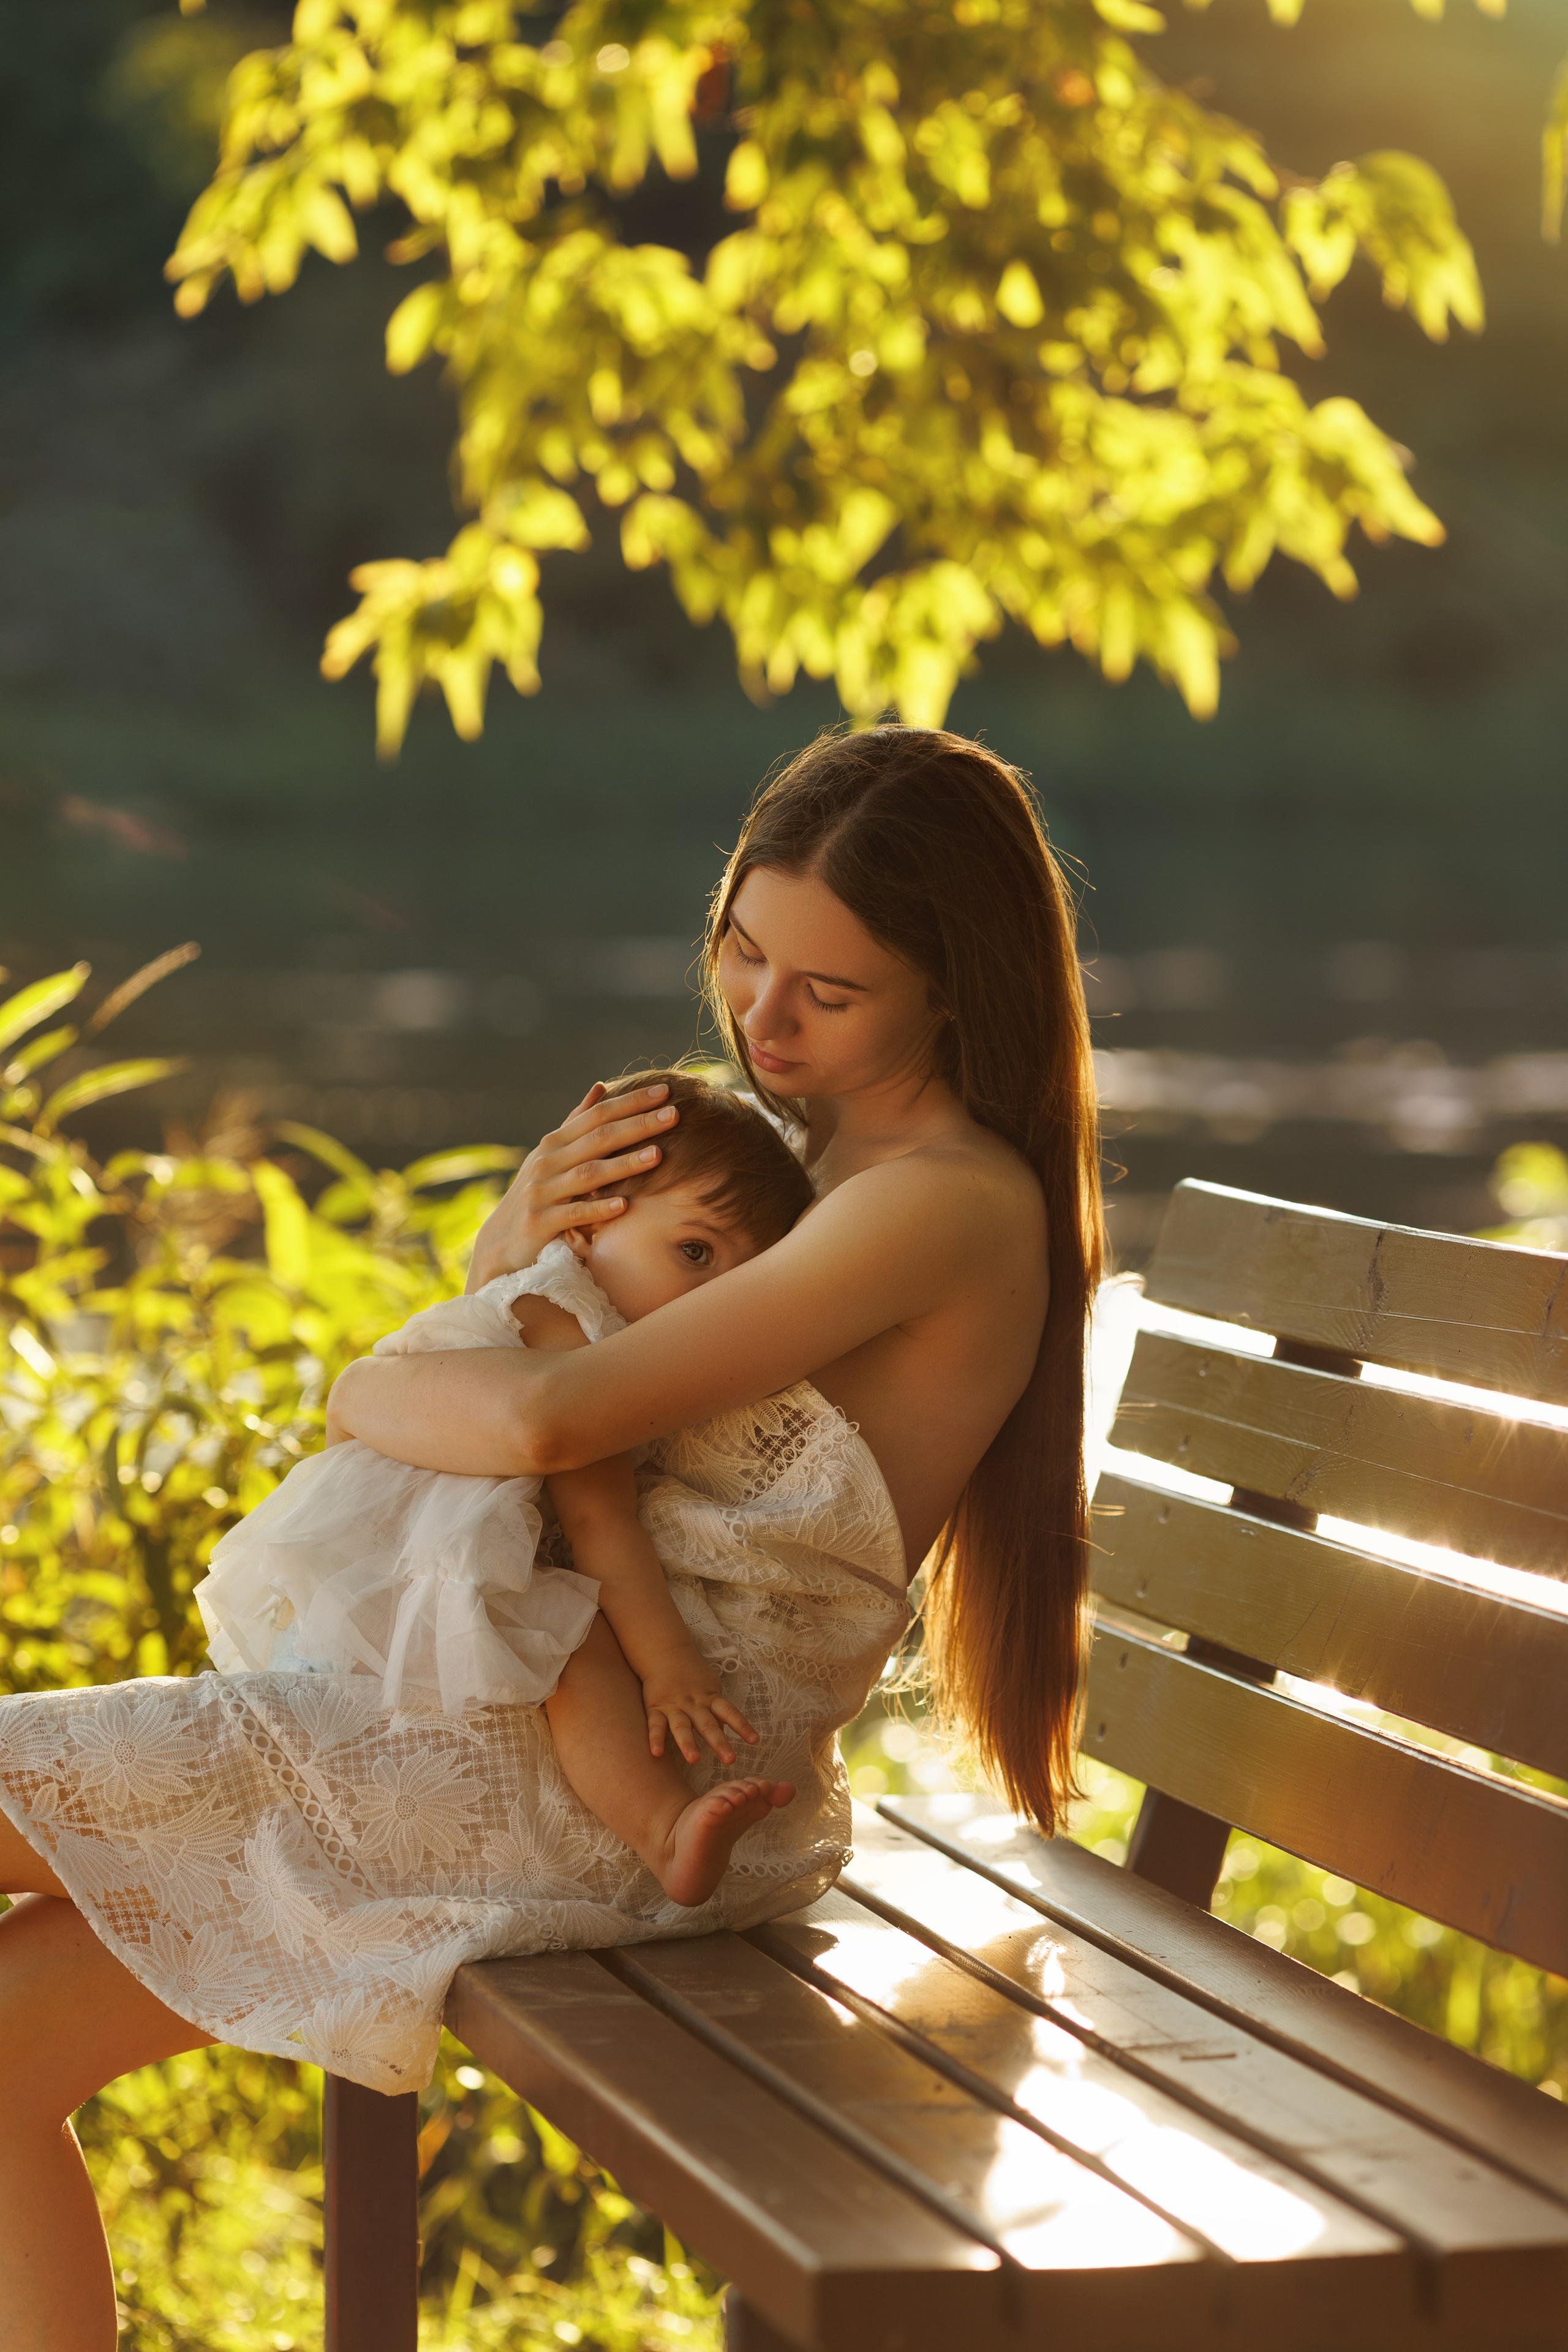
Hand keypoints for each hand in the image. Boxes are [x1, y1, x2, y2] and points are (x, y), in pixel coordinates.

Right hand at [466, 1082, 680, 1290]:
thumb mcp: (552, 1155)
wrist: (501, 1241)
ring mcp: (542, 1191)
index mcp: (555, 1143)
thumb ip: (577, 1122)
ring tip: (659, 1155)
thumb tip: (601, 1086)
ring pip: (589, 1174)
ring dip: (625, 1164)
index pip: (597, 1115)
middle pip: (598, 1138)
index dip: (630, 1102)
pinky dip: (598, 1208)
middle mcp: (547, 1162)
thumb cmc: (537, 1193)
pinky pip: (574, 1214)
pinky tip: (624, 1205)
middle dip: (638, 1125)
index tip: (664, 1091)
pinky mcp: (540, 1222)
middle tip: (674, 1114)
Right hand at [642, 1655, 758, 1767]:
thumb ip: (716, 1710)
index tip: (755, 1741)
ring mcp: (674, 1706)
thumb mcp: (710, 1687)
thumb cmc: (691, 1673)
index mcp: (710, 1698)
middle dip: (719, 1743)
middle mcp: (694, 1704)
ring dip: (688, 1743)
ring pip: (681, 1726)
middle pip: (708, 1724)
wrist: (665, 1652)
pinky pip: (655, 1725)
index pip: (729, 1712)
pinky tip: (656, 1753)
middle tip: (730, 1760)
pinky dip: (656, 1738)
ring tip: (694, 1760)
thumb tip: (725, 1729)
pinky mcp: (656, 1708)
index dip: (742, 1726)